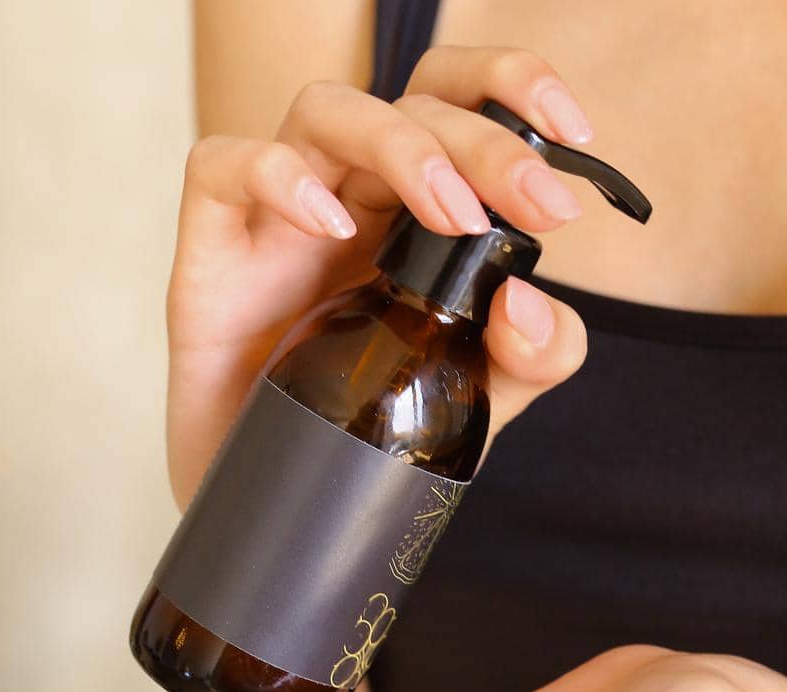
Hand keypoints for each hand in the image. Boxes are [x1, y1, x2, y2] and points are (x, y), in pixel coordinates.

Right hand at [167, 46, 593, 506]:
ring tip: (453, 217)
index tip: (574, 137)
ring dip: (401, 147)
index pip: (456, 102)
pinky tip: (330, 229)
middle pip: (408, 106)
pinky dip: (276, 176)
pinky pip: (219, 167)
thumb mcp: (480, 399)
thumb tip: (529, 303)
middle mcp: (346, 196)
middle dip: (484, 143)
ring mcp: (275, 219)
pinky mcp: (212, 254)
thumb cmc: (369, 433)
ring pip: (325, 111)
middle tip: (535, 206)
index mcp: (411, 207)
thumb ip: (532, 356)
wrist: (281, 510)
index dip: (513, 87)